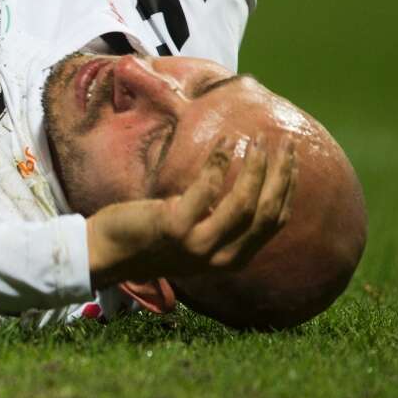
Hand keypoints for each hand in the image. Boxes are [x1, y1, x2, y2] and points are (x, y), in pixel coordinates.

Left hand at [86, 135, 298, 288]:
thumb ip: (220, 220)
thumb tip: (246, 184)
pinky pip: (206, 188)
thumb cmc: (151, 238)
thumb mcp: (195, 236)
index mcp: (231, 258)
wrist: (106, 253)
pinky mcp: (174, 227)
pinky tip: (224, 142)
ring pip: (243, 202)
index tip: (291, 161)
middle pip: (266, 212)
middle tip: (286, 142)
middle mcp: (220, 256)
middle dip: (281, 174)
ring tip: (258, 138)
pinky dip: (218, 162)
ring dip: (256, 166)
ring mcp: (198, 244)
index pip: (274, 222)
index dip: (287, 189)